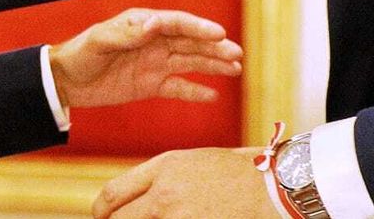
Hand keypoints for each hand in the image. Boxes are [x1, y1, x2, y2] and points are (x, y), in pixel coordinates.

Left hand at [49, 9, 242, 108]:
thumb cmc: (81, 53)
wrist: (67, 81)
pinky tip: (214, 95)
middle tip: (236, 53)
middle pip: (190, 43)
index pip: (177, 24)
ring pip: (190, 63)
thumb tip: (153, 25)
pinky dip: (196, 91)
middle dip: (214, 47)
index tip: (218, 33)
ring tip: (236, 67)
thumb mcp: (100, 40)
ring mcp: (155, 64)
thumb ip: (126, 33)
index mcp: (143, 24)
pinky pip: (178, 87)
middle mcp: (154, 42)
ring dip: (213, 64)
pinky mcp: (151, 85)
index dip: (198, 28)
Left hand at [93, 147, 279, 218]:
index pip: (115, 193)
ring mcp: (179, 218)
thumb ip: (161, 177)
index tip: (100, 216)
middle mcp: (165, 194)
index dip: (101, 209)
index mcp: (164, 168)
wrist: (273, 186)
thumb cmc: (236, 171)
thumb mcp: (192, 161)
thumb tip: (137, 196)